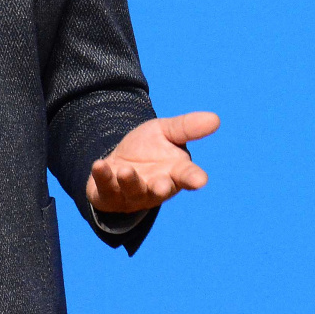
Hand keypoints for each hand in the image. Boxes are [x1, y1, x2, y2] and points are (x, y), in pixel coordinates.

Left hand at [86, 112, 219, 214]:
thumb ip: (187, 127)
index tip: (201, 180)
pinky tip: (99, 165)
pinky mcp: (109, 194)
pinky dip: (102, 176)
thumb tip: (216, 119)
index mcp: (175, 172)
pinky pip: (105, 187)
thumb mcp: (166, 131)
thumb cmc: (148, 149)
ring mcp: (132, 193)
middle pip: (161, 190)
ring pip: (133, 190)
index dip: (194, 178)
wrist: (118, 161)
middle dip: (161, 188)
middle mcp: (156, 186)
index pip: (187, 176)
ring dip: (130, 181)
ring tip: (125, 171)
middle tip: (163, 185)